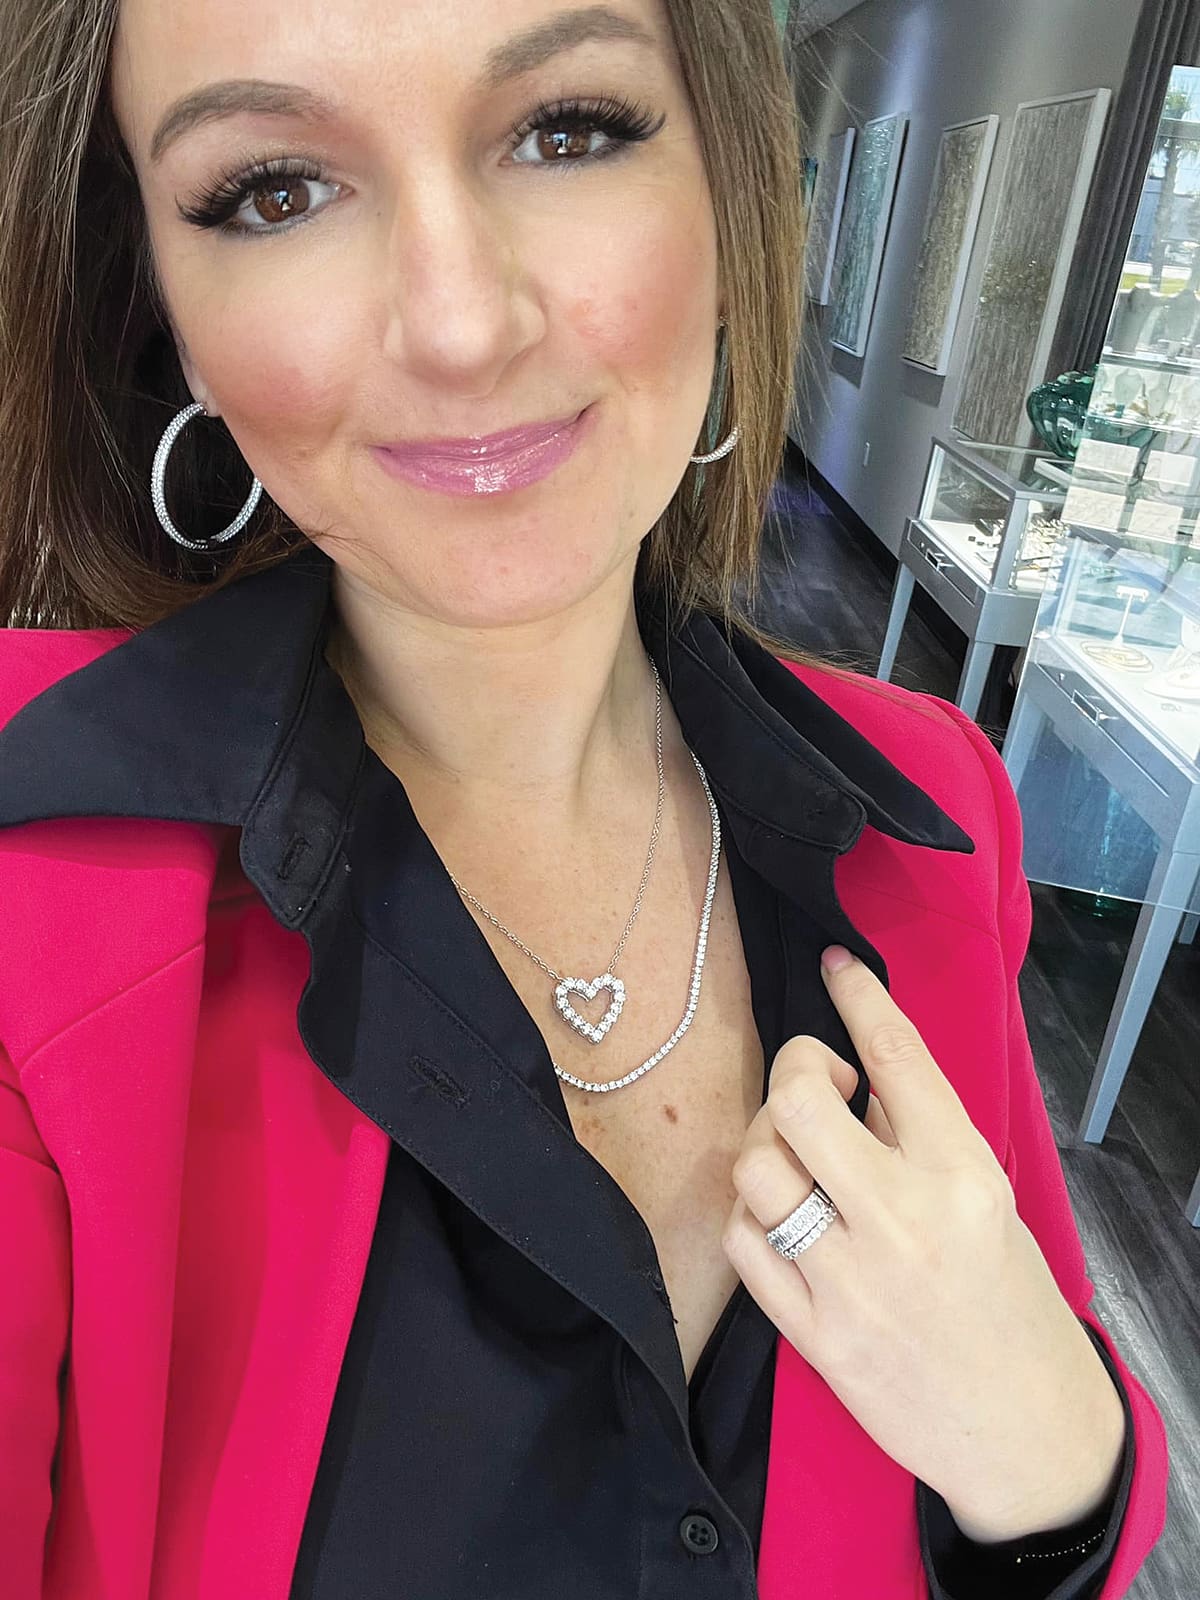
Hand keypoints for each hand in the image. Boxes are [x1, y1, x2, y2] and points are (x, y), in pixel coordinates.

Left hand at [720, 945, 1125, 1541]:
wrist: (1024, 1430)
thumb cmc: (1007, 1299)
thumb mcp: (988, 1201)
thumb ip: (920, 1137)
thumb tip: (852, 1075)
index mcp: (963, 1176)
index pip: (897, 1058)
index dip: (859, 998)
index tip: (836, 966)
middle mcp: (904, 1221)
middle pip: (798, 1102)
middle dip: (792, 1071)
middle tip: (813, 1087)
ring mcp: (852, 1281)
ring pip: (756, 1167)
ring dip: (766, 1147)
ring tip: (798, 1162)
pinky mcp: (813, 1335)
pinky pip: (742, 1242)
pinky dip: (751, 1214)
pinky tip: (781, 1218)